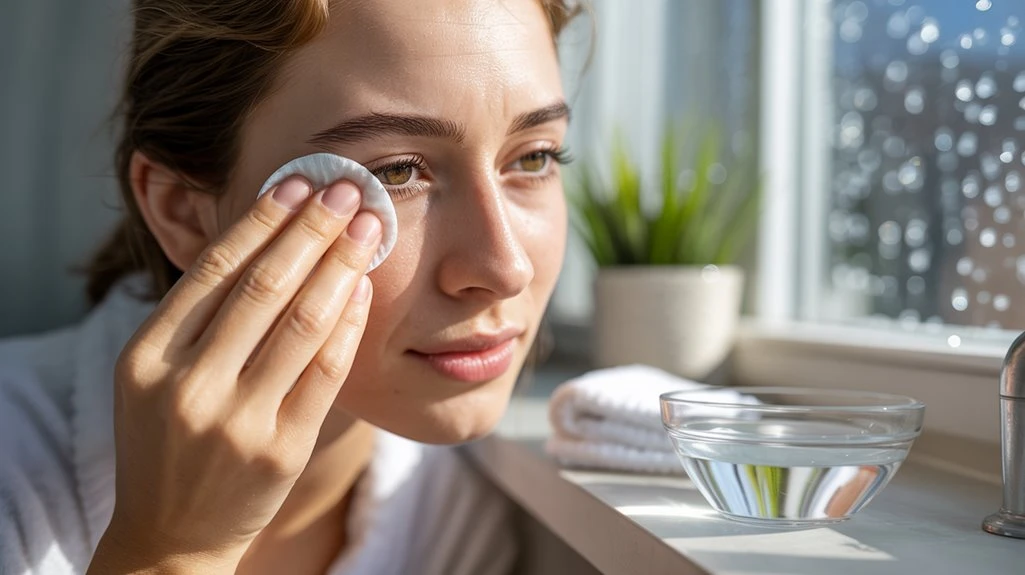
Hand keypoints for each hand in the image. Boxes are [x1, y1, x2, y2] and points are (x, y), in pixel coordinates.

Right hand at [88, 178, 381, 572]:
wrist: (172, 535)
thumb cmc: (167, 442)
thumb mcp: (153, 377)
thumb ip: (194, 318)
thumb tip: (264, 237)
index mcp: (145, 358)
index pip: (213, 270)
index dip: (261, 220)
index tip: (298, 184)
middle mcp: (188, 386)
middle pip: (264, 286)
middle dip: (313, 229)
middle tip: (347, 189)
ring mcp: (237, 422)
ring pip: (303, 322)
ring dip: (342, 265)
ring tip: (367, 227)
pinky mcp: (282, 450)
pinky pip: (327, 371)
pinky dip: (349, 323)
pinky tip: (364, 287)